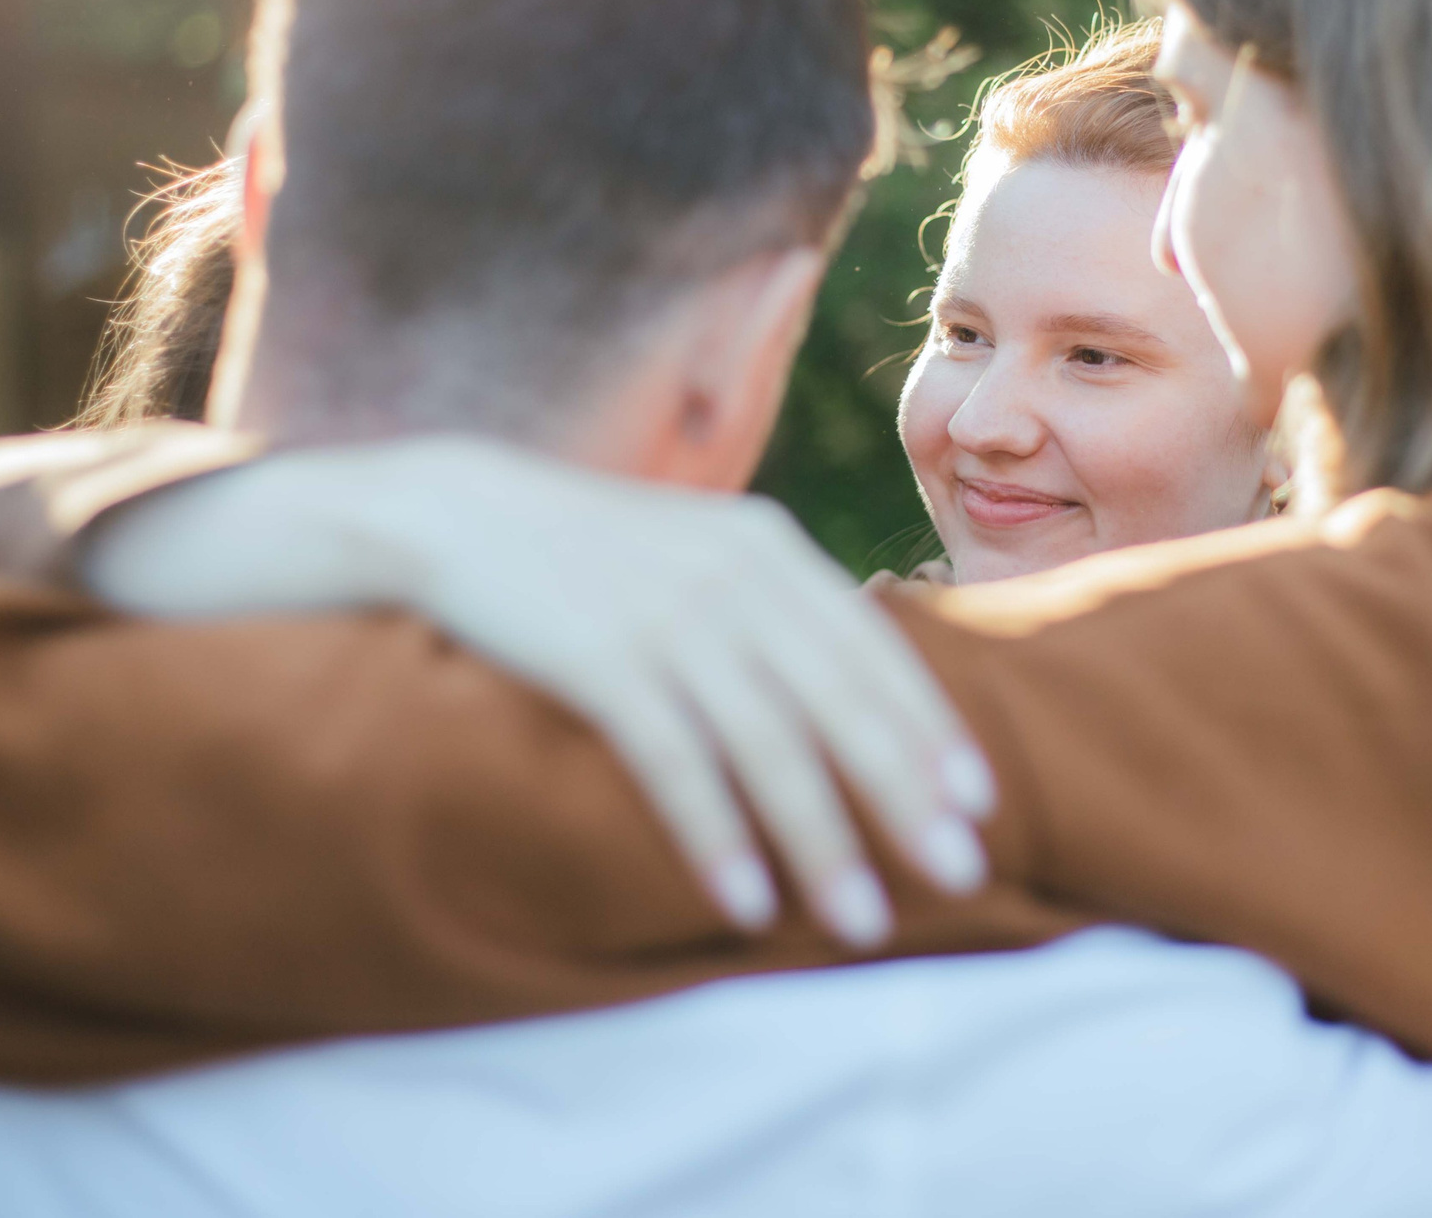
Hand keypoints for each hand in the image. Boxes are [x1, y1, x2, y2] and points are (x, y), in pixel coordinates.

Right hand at [83, 438, 997, 947]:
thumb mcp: (698, 557)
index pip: (875, 650)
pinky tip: (746, 900)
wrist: (453, 512)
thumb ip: (776, 609)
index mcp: (769, 550)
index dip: (932, 728)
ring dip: (822, 839)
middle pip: (842, 703)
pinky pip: (674, 761)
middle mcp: (732, 578)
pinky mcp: (598, 656)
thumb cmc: (592, 556)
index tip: (979, 803)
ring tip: (863, 919)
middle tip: (961, 875)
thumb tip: (861, 692)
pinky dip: (717, 834)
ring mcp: (665, 616)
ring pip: (769, 744)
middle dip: (906, 795)